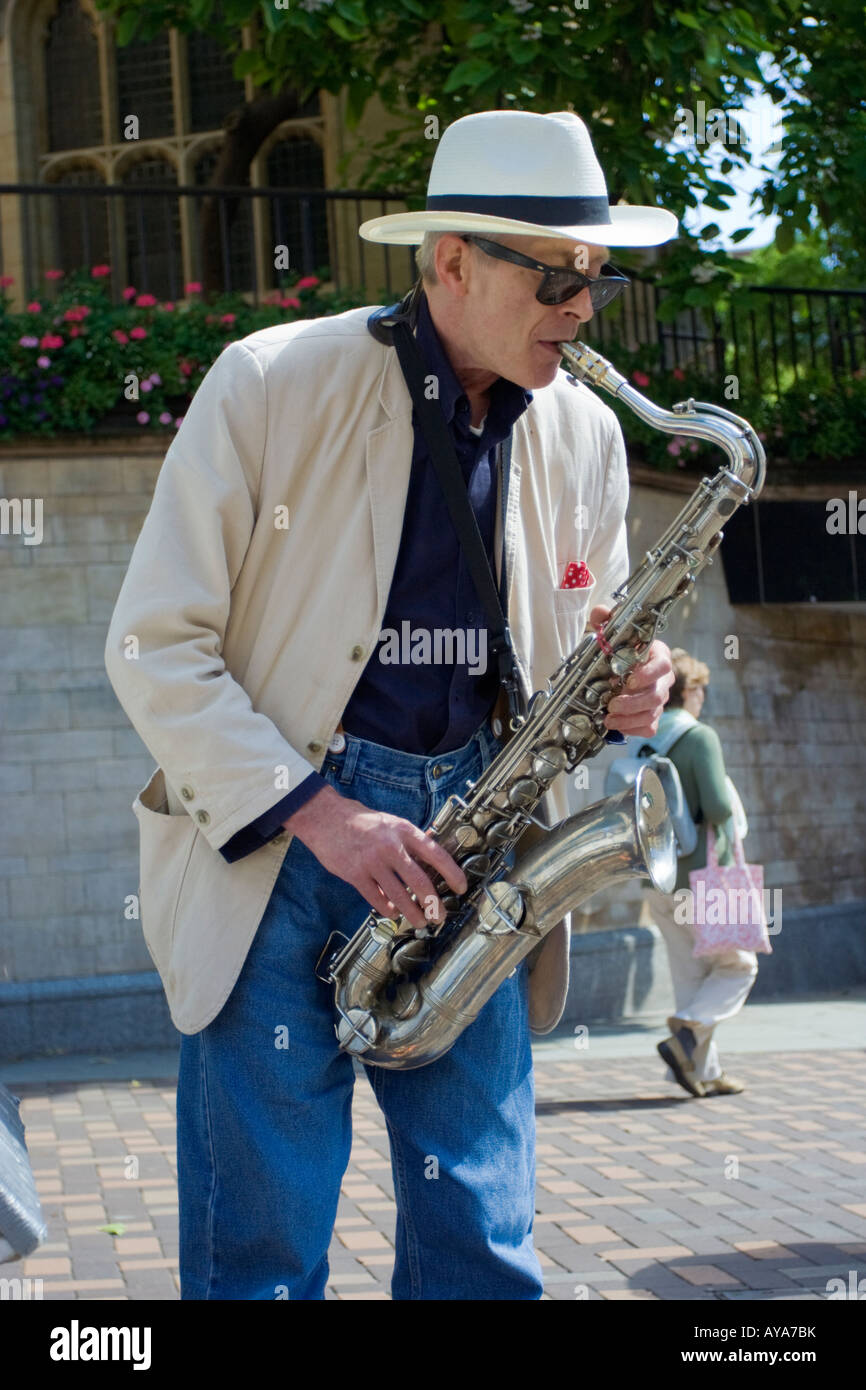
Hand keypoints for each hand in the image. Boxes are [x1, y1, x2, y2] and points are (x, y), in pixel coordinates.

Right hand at [283, 785, 467, 929]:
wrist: (325, 818)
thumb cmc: (362, 821)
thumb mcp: (392, 823)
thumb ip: (411, 840)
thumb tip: (433, 856)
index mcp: (404, 831)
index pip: (436, 854)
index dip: (452, 873)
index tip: (461, 887)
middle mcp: (391, 846)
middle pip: (420, 882)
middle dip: (433, 903)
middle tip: (440, 916)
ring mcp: (372, 861)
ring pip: (399, 896)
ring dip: (412, 913)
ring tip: (420, 922)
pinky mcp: (355, 874)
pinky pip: (376, 899)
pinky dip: (388, 909)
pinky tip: (393, 913)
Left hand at [588, 604, 673, 737]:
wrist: (620, 668)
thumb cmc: (620, 650)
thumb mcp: (612, 633)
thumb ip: (606, 621)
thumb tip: (599, 612)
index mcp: (658, 656)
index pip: (663, 665)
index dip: (649, 675)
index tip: (630, 681)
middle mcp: (663, 680)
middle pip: (657, 695)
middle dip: (633, 703)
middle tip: (611, 705)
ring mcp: (659, 700)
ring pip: (652, 714)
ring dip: (629, 719)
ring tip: (608, 719)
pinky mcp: (652, 716)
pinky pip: (649, 728)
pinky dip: (632, 729)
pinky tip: (616, 726)